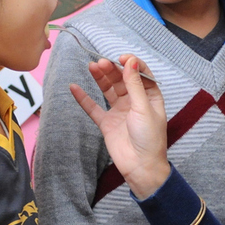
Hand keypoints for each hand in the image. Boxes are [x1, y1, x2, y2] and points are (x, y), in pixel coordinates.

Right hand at [69, 55, 169, 198]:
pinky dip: (83, 98)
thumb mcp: (144, 108)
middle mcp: (134, 102)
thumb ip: (135, 85)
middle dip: (112, 70)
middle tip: (101, 63)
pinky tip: (74, 87)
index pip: (140, 74)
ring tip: (92, 66)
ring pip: (108, 90)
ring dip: (100, 78)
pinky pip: (93, 108)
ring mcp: (120, 112)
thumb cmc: (149, 138)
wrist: (140, 166)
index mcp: (150, 97)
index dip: (132, 64)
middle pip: (122, 80)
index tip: (122, 59)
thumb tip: (130, 62)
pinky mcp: (107, 123)